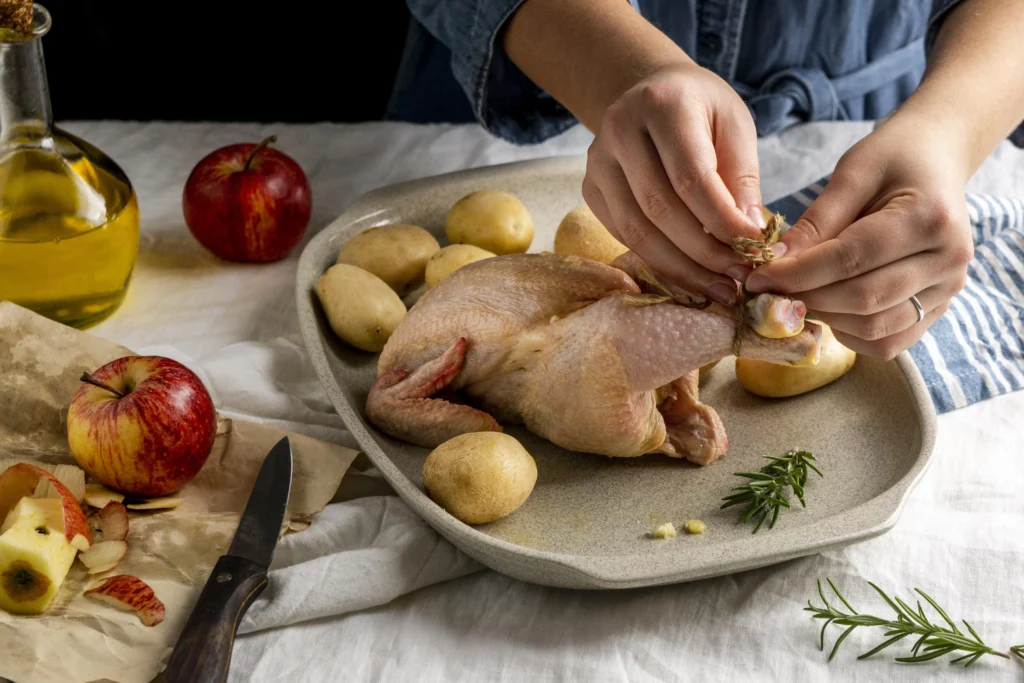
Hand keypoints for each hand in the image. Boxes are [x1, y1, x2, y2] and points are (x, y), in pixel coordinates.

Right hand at [582, 63, 767, 305]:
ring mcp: (597, 162)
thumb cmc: (700, 109)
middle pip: (659, 208)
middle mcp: (620, 130)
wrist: (650, 90)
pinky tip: (690, 273)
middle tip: (738, 277)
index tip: (755, 248)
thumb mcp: (734, 125)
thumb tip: (750, 236)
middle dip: (703, 252)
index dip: (722, 220)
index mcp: (663, 105)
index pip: (690, 176)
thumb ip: (742, 178)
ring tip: (717, 286)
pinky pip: (622, 235)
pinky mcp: (589, 188)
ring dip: (680, 267)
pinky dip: (658, 260)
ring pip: (635, 230)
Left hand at [745, 118, 973, 359]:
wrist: (939, 161)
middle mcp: (948, 260)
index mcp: (930, 218)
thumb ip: (816, 221)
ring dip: (825, 319)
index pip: (851, 259)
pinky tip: (828, 307)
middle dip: (806, 299)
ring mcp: (949, 290)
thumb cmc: (894, 158)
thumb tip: (775, 264)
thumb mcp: (853, 172)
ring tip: (796, 296)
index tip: (757, 278)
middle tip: (766, 293)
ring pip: (875, 328)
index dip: (797, 274)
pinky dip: (849, 333)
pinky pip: (888, 341)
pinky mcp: (939, 309)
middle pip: (863, 300)